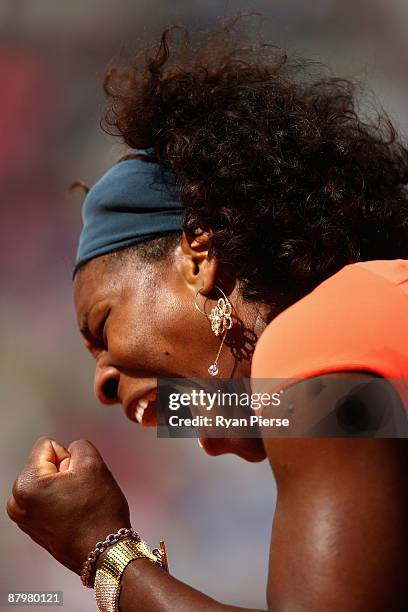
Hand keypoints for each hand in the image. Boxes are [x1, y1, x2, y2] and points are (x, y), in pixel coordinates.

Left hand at [6, 437, 130, 574]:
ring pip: (49, 482)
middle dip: (65, 472)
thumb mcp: (94, 463)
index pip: (47, 446)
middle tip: (80, 491)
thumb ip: (78, 445)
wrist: (106, 552)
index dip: (69, 456)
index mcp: (26, 484)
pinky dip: (62, 502)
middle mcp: (18, 503)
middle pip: (46, 465)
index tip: (77, 476)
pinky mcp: (35, 528)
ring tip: (78, 503)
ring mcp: (25, 518)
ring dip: (64, 487)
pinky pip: (49, 500)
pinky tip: (75, 513)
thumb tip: (70, 451)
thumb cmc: (98, 515)